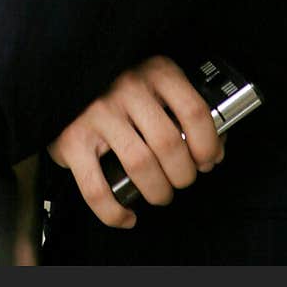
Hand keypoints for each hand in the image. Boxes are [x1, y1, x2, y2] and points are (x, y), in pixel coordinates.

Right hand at [46, 55, 223, 228]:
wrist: (69, 79)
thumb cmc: (122, 87)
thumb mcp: (159, 83)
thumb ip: (186, 109)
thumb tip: (217, 148)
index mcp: (154, 71)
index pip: (194, 111)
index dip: (208, 145)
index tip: (207, 160)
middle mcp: (126, 88)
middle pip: (169, 144)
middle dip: (183, 175)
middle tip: (181, 180)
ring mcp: (97, 113)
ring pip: (140, 166)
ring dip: (157, 191)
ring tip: (158, 193)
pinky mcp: (72, 140)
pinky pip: (98, 190)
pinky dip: (115, 213)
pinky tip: (127, 215)